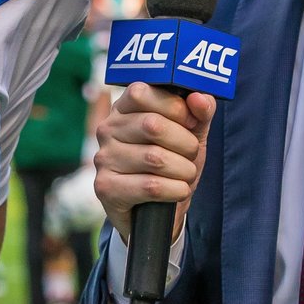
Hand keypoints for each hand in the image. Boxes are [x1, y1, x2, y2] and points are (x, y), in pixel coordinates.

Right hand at [93, 83, 215, 241]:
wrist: (156, 211)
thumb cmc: (171, 164)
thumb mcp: (190, 135)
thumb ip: (199, 113)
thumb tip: (200, 97)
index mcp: (124, 108)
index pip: (142, 92)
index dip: (174, 107)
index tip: (190, 122)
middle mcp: (107, 129)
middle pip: (153, 125)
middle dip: (185, 143)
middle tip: (191, 154)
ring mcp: (103, 158)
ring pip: (155, 158)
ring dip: (184, 170)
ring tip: (185, 175)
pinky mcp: (105, 188)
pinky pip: (151, 186)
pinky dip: (175, 190)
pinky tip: (178, 191)